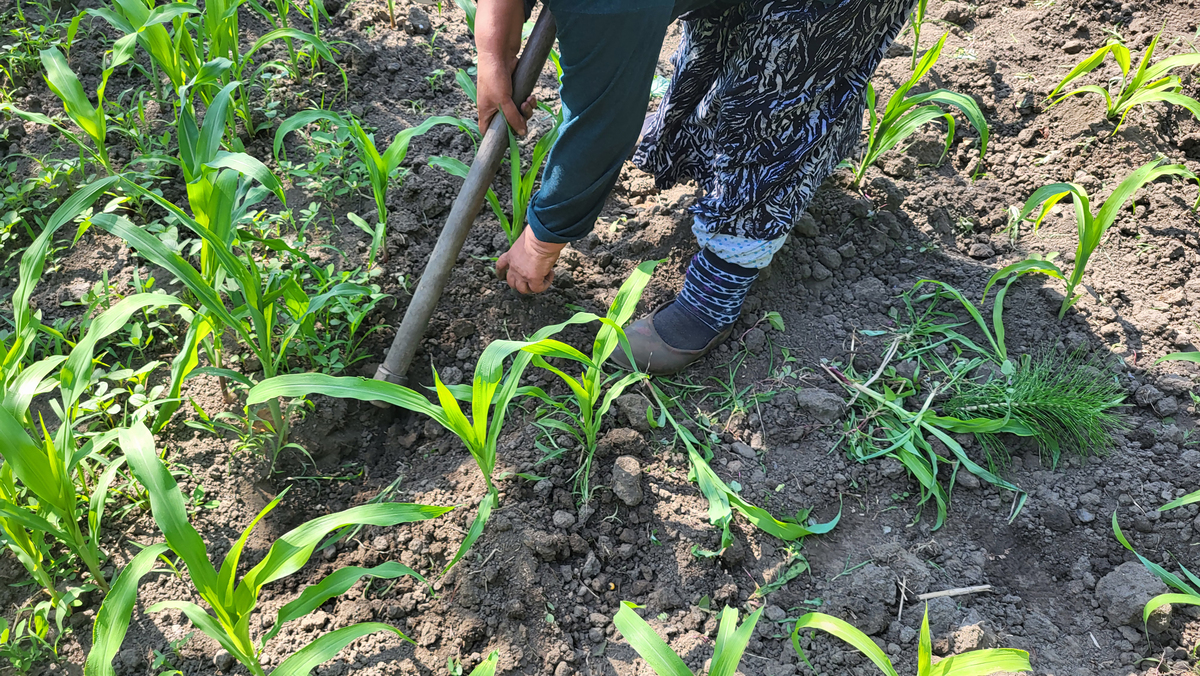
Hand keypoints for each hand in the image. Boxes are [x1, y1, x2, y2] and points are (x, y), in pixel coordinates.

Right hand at [475, 0, 534, 135]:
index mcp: (486, 112)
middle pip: (509, 123)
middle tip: (524, 111)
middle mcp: (495, 107)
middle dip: (520, 120)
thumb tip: (522, 133)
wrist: (498, 54)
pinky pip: (524, 102)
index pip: (488, 131)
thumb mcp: (503, 101)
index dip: (497, 137)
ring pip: (519, 113)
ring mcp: (505, 99)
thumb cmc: (493, 77)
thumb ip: (512, 118)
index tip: (508, 139)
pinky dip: (529, 101)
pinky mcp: (514, 90)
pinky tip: (531, 96)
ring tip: (529, 100)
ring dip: (527, 109)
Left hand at [496, 226, 565, 293]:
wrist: (541, 238)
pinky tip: (550, 275)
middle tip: (528, 280)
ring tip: (540, 280)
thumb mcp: (525, 238)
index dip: (500, 273)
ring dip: (531, 287)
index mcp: (510, 255)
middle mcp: (514, 267)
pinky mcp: (534, 279)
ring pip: (523, 289)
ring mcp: (523, 275)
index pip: (500, 266)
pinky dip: (544, 284)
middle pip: (511, 282)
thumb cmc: (535, 234)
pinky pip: (538, 288)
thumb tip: (532, 241)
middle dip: (519, 283)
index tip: (500, 276)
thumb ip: (525, 244)